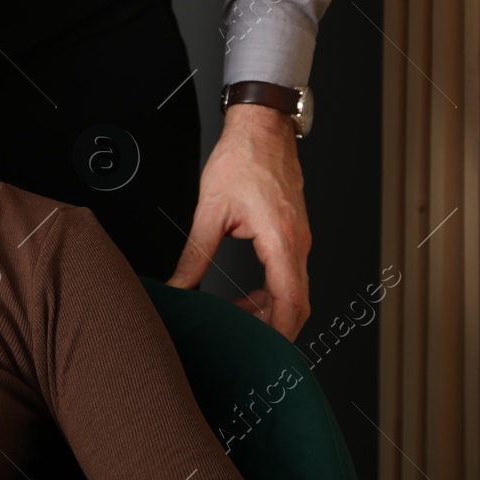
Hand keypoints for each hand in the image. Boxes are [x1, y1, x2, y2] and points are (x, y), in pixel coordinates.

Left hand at [166, 102, 311, 340]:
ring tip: (237, 321)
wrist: (262, 127)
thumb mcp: (210, 210)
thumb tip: (179, 286)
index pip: (290, 302)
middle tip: (243, 345)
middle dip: (273, 329)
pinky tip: (247, 296)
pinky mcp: (294, 232)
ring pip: (294, 290)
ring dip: (270, 311)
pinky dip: (272, 292)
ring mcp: (300, 238)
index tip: (262, 353)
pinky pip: (290, 273)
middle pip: (297, 303)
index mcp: (282, 239)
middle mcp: (298, 243)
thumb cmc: (242, 158)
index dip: (278, 333)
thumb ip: (195, 254)